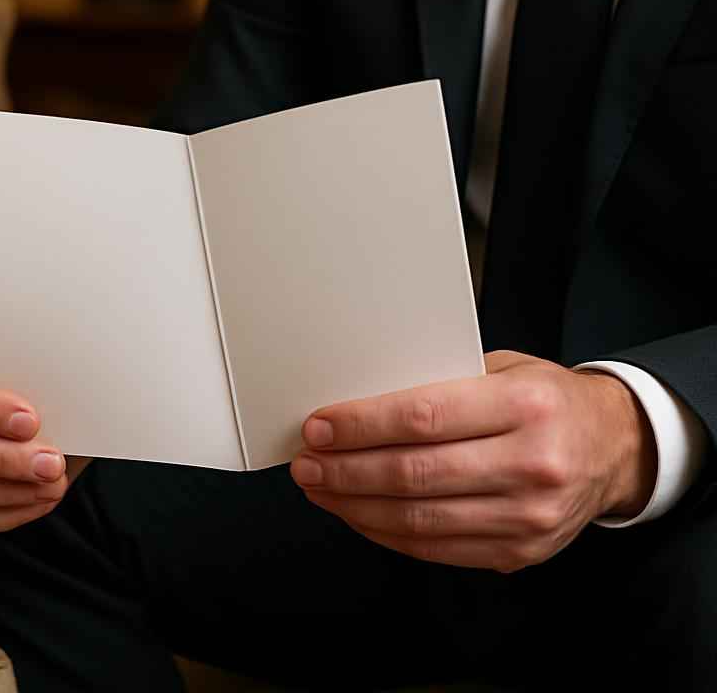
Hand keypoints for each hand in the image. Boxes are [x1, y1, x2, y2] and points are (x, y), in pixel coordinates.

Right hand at [0, 325, 87, 531]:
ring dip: (4, 491)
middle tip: (52, 463)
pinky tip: (38, 500)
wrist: (17, 391)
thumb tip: (69, 399)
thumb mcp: (26, 354)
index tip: (31, 421)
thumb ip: (35, 372)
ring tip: (52, 485)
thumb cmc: (22, 366)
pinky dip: (2, 513)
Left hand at [291, 350, 655, 571]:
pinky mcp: (521, 552)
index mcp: (526, 406)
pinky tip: (358, 513)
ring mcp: (530, 516)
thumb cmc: (547, 400)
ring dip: (356, 506)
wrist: (616, 449)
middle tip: (306, 463)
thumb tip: (356, 398)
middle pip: (415, 474)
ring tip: (320, 488)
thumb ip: (441, 381)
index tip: (318, 427)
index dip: (361, 426)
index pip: (424, 418)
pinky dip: (386, 532)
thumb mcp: (505, 369)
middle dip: (346, 470)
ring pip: (419, 519)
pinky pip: (436, 548)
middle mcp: (533, 463)